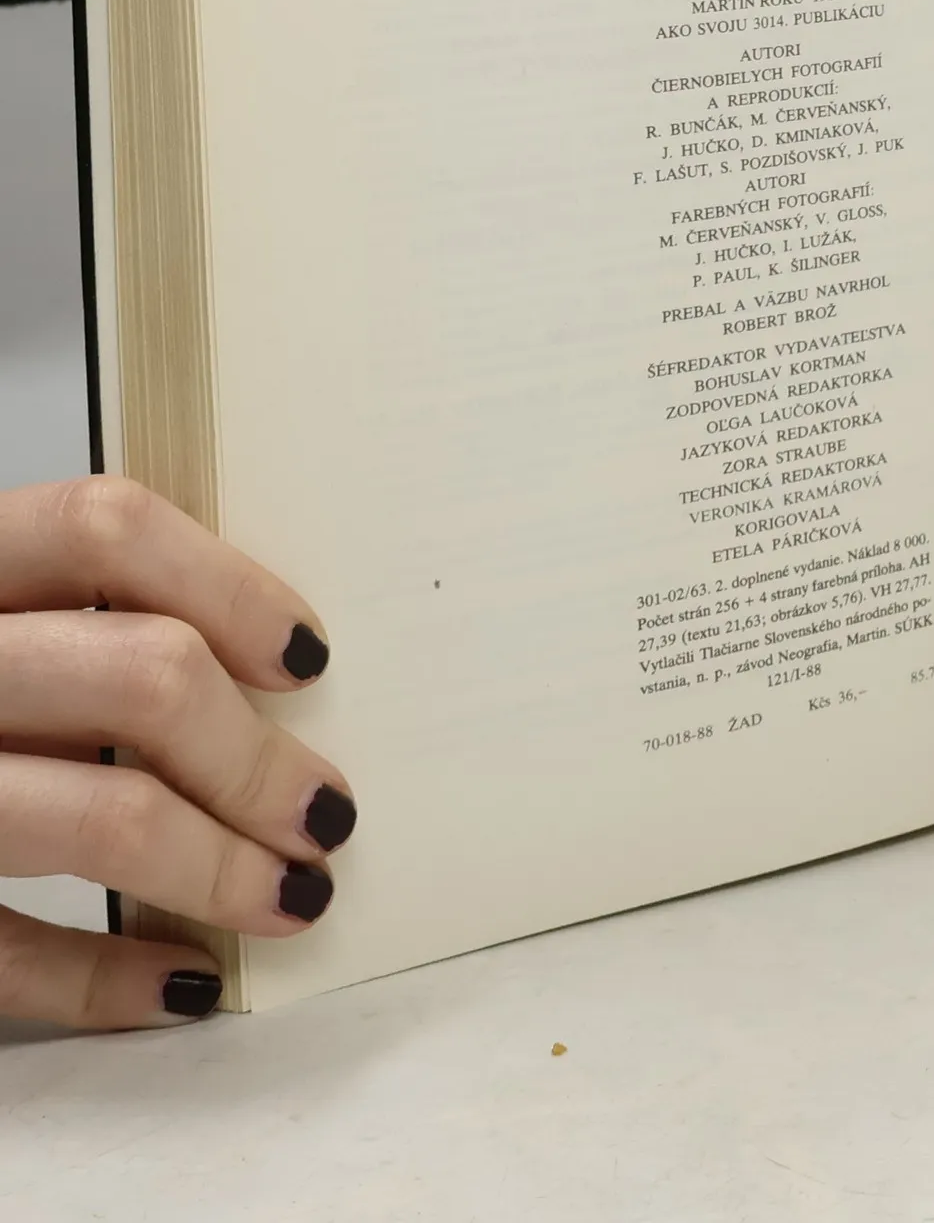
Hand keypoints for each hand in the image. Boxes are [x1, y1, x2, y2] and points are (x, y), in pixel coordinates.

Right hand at [0, 478, 350, 1029]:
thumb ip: (72, 625)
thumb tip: (267, 678)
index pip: (100, 526)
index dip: (227, 584)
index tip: (307, 656)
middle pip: (141, 674)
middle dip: (257, 759)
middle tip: (326, 811)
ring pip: (101, 817)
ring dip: (222, 868)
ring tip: (293, 894)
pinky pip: (4, 953)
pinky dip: (111, 979)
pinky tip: (180, 982)